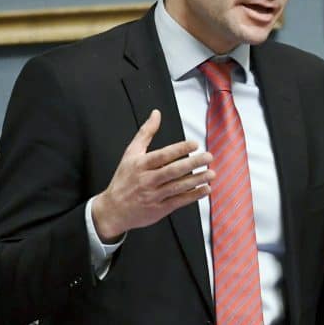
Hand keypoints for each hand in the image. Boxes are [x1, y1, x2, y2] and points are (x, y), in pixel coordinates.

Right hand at [92, 109, 213, 242]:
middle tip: (208, 157)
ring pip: (178, 187)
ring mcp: (154, 195)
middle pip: (173, 171)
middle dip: (192, 164)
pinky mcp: (159, 209)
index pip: (162, 155)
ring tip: (211, 173)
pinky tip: (205, 189)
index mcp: (140, 165)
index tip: (194, 144)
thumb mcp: (130, 153)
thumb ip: (145, 133)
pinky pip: (179, 201)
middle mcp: (147, 180)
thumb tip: (156, 114)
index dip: (179, 149)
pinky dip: (193, 195)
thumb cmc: (124, 179)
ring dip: (197, 180)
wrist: (112, 210)